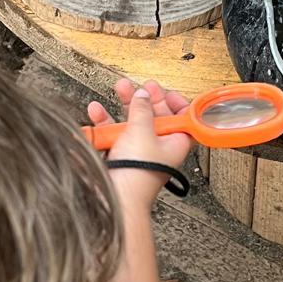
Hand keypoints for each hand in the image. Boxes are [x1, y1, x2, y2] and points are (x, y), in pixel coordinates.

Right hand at [86, 79, 192, 209]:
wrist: (117, 194)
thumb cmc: (138, 172)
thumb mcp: (142, 130)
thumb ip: (142, 109)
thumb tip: (143, 96)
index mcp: (175, 142)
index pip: (184, 120)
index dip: (178, 104)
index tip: (168, 93)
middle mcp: (159, 147)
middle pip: (157, 118)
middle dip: (147, 100)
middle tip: (142, 87)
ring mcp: (139, 152)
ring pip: (134, 123)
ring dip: (126, 105)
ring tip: (120, 89)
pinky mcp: (121, 156)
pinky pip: (115, 134)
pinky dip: (106, 121)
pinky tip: (98, 111)